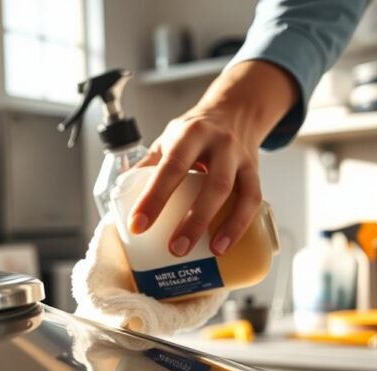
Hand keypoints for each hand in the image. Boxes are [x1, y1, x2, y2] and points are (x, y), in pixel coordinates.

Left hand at [128, 60, 297, 257]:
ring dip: (223, 225)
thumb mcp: (168, 140)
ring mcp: (240, 157)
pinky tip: (225, 245)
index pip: (171, 167)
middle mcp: (219, 143)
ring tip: (210, 251)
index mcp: (190, 134)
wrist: (234, 112)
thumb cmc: (195, 132)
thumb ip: (148, 166)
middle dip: (193, 220)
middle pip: (210, 184)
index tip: (138, 225)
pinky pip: (252, 200)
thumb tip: (121, 197)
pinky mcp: (255, 171)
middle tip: (175, 249)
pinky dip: (240, 224)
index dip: (154, 198)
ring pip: (235, 193)